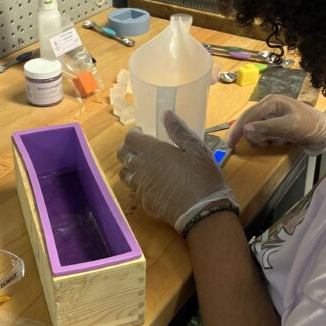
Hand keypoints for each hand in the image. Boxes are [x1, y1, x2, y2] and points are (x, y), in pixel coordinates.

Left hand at [118, 111, 238, 233]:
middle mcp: (140, 168)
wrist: (202, 211)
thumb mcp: (196, 149)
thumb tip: (166, 114)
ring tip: (142, 165)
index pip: (130, 138)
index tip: (142, 132)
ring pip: (124, 173)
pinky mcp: (143, 201)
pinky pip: (131, 189)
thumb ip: (179, 130)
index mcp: (152, 151)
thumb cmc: (202, 176)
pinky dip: (135, 183)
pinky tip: (148, 182)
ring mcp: (140, 186)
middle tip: (140, 147)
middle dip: (128, 148)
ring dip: (129, 166)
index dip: (134, 133)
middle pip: (122, 154)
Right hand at [228, 95, 325, 155]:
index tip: (230, 144)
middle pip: (250, 124)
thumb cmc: (310, 126)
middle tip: (268, 143)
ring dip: (265, 140)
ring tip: (279, 141)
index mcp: (271, 102)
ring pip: (256, 132)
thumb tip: (245, 129)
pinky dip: (271, 141)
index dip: (237, 130)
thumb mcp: (288, 127)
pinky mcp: (276, 126)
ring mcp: (272, 117)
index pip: (247, 116)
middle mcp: (269, 107)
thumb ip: (266, 128)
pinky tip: (282, 141)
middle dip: (257, 136)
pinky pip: (265, 135)